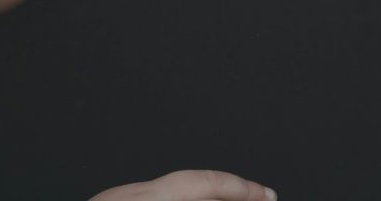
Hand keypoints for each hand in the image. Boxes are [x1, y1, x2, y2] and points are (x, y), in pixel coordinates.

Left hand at [87, 170, 276, 200]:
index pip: (204, 183)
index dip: (241, 189)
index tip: (266, 195)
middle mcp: (127, 195)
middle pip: (190, 181)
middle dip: (228, 191)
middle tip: (258, 197)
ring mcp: (114, 199)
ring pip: (170, 189)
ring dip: (203, 198)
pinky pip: (152, 199)